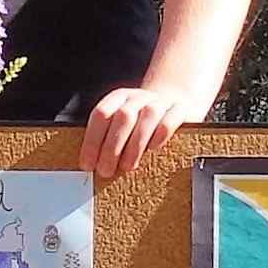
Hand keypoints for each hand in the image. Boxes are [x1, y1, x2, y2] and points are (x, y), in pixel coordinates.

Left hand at [83, 76, 213, 184]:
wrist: (174, 100)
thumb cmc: (140, 121)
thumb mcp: (120, 123)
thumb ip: (105, 138)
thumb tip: (89, 164)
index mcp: (118, 98)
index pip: (101, 115)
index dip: (91, 141)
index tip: (87, 164)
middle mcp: (138, 97)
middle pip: (123, 117)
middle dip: (111, 147)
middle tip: (106, 170)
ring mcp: (160, 102)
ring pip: (147, 117)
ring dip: (134, 146)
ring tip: (127, 167)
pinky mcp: (180, 110)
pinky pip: (169, 121)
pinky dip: (160, 136)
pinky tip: (153, 149)